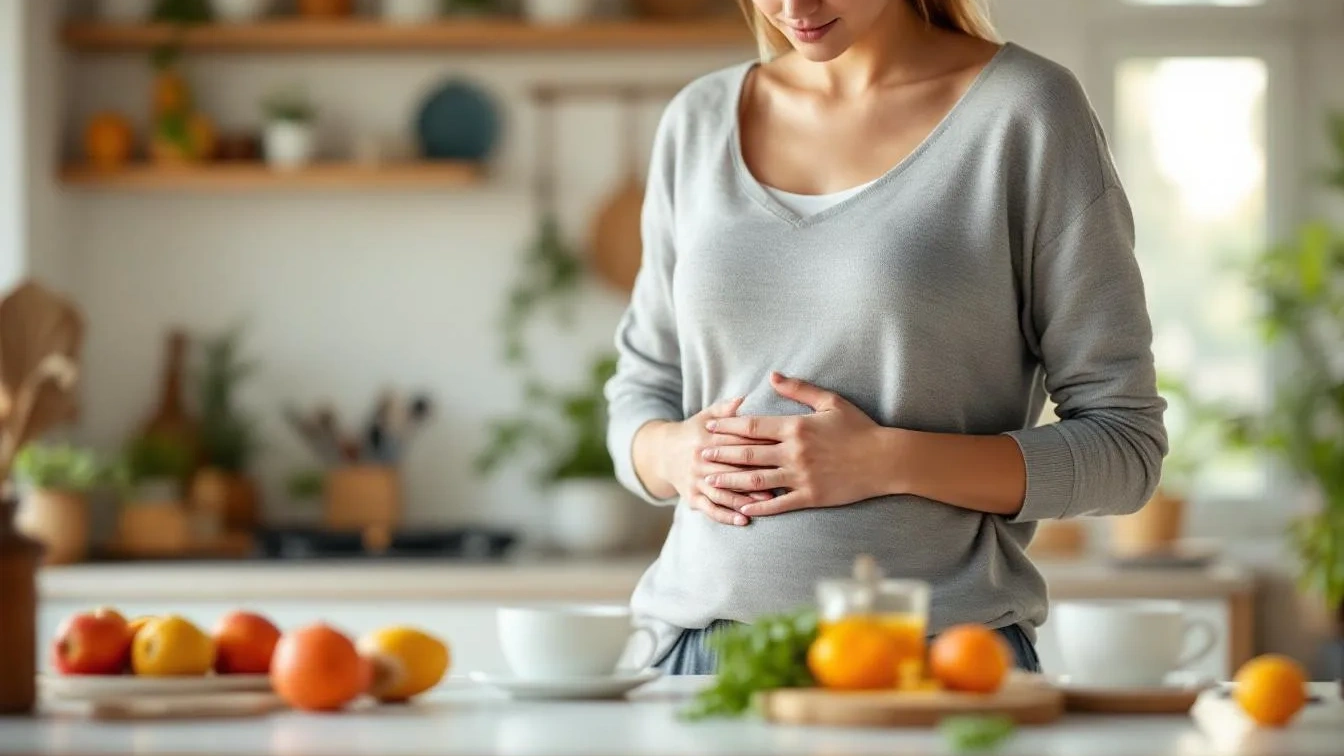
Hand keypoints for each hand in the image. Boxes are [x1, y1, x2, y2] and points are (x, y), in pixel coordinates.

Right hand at [653, 397, 774, 526]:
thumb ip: (727, 409)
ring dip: (745, 497)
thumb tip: (746, 397)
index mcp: (707, 439)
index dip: (760, 443)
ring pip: (723, 491)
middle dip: (757, 471)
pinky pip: (710, 509)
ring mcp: (695, 481)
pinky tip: (744, 520)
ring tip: (768, 501)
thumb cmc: (694, 432)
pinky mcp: (692, 498)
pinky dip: (727, 516)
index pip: (737, 441)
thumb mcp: (706, 415)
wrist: (662, 453)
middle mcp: (700, 460)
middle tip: (783, 476)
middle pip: (732, 467)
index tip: (783, 445)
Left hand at [700, 372, 888, 516]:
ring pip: (757, 480)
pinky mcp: (811, 496)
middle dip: (721, 453)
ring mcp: (801, 476)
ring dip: (731, 481)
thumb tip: (772, 377)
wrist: (885, 460)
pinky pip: (778, 504)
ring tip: (710, 481)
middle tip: (700, 454)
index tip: (709, 427)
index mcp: (796, 427)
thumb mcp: (830, 401)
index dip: (727, 426)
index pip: (752, 426)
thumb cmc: (859, 428)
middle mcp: (794, 452)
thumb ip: (799, 389)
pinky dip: (758, 507)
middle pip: (748, 453)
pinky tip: (741, 508)